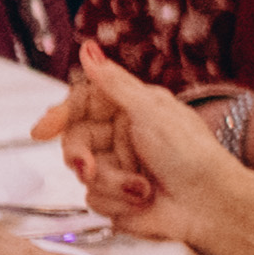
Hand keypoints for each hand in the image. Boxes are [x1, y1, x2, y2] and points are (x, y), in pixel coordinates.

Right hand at [28, 46, 252, 248]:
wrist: (209, 205)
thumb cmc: (190, 153)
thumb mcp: (150, 110)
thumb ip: (113, 83)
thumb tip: (89, 49)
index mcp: (132, 109)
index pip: (83, 105)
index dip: (61, 115)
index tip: (44, 129)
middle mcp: (123, 137)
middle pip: (76, 141)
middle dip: (80, 156)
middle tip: (88, 167)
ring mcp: (119, 169)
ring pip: (84, 174)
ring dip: (112, 183)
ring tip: (142, 188)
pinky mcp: (117, 199)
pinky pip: (95, 200)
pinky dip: (118, 202)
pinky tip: (143, 201)